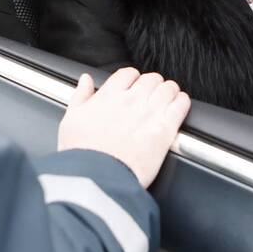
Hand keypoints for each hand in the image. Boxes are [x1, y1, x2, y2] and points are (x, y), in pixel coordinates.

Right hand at [58, 68, 190, 188]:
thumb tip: (85, 80)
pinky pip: (182, 104)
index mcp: (109, 96)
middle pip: (151, 78)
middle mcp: (131, 100)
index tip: (133, 88)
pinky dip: (182, 102)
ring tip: (167, 100)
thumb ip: (80, 96)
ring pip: (169, 88)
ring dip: (169, 92)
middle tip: (151, 96)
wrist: (97, 178)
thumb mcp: (70, 120)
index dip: (133, 79)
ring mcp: (150, 113)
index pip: (128, 73)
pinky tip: (178, 108)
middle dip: (152, 85)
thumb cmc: (81, 154)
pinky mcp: (165, 130)